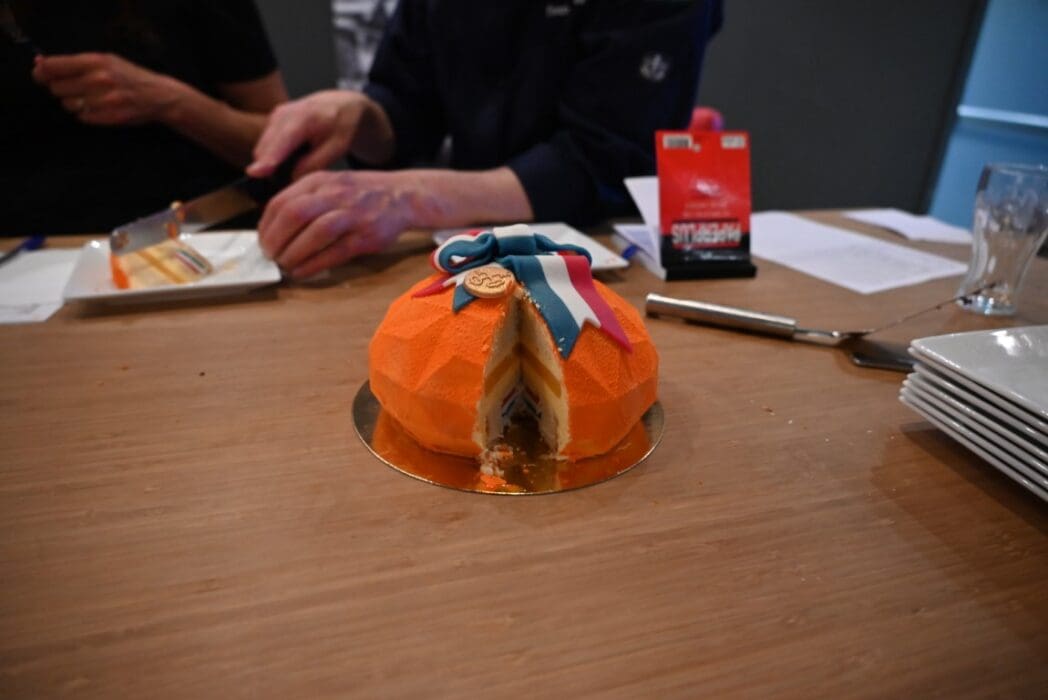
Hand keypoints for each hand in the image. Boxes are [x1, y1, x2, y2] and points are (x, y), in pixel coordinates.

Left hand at [32, 53, 179, 125]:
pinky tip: (100, 108)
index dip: (42, 72)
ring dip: (74, 103)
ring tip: (90, 99)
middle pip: (57, 88)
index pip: (53, 66)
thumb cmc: (129, 76)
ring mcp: (104, 100)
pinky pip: (82, 117)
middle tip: (75, 88)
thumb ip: (74, 63)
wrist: (159, 96)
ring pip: (68, 104)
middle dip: (61, 89)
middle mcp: (98, 79)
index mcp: (96, 61)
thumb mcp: (105, 61)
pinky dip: (87, 114)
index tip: (41, 75)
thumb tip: (41, 64)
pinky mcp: (109, 117)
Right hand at [247, 90, 392, 179]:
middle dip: (268, 170)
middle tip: (286, 189)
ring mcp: (275, 117)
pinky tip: (292, 160)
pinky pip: (266, 147)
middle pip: (265, 148)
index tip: (256, 173)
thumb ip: (315, 164)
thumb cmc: (342, 126)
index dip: (269, 158)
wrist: (341, 105)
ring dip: (271, 165)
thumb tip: (292, 179)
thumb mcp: (337, 147)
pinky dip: (274, 158)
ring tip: (293, 172)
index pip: (282, 140)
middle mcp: (283, 114)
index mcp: (305, 117)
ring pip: (263, 150)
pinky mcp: (271, 122)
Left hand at [258, 170, 413, 278]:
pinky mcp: (366, 236)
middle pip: (295, 214)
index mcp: (320, 181)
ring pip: (315, 233)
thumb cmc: (360, 194)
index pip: (282, 201)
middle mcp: (335, 194)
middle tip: (270, 255)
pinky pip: (335, 252)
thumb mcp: (329, 184)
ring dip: (294, 254)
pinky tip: (302, 272)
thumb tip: (274, 228)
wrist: (402, 196)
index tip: (262, 241)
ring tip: (285, 265)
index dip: (266, 225)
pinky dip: (314, 265)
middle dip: (275, 239)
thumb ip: (305, 198)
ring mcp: (352, 215)